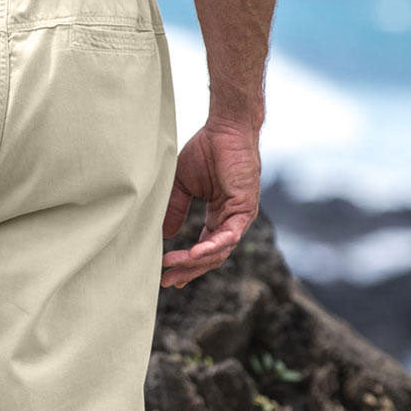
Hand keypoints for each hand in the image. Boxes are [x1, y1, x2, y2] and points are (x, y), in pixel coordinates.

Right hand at [160, 116, 260, 287]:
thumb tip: (164, 237)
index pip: (203, 249)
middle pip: (211, 257)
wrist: (225, 128)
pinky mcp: (246, 209)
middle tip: (168, 281)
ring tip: (174, 268)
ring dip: (196, 262)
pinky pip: (230, 236)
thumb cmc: (206, 150)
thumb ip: (174, 210)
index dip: (185, 264)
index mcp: (218, 216)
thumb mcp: (181, 186)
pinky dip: (212, 247)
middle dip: (188, 270)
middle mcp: (231, 221)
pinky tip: (194, 254)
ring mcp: (240, 217)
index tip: (167, 275)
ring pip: (219, 251)